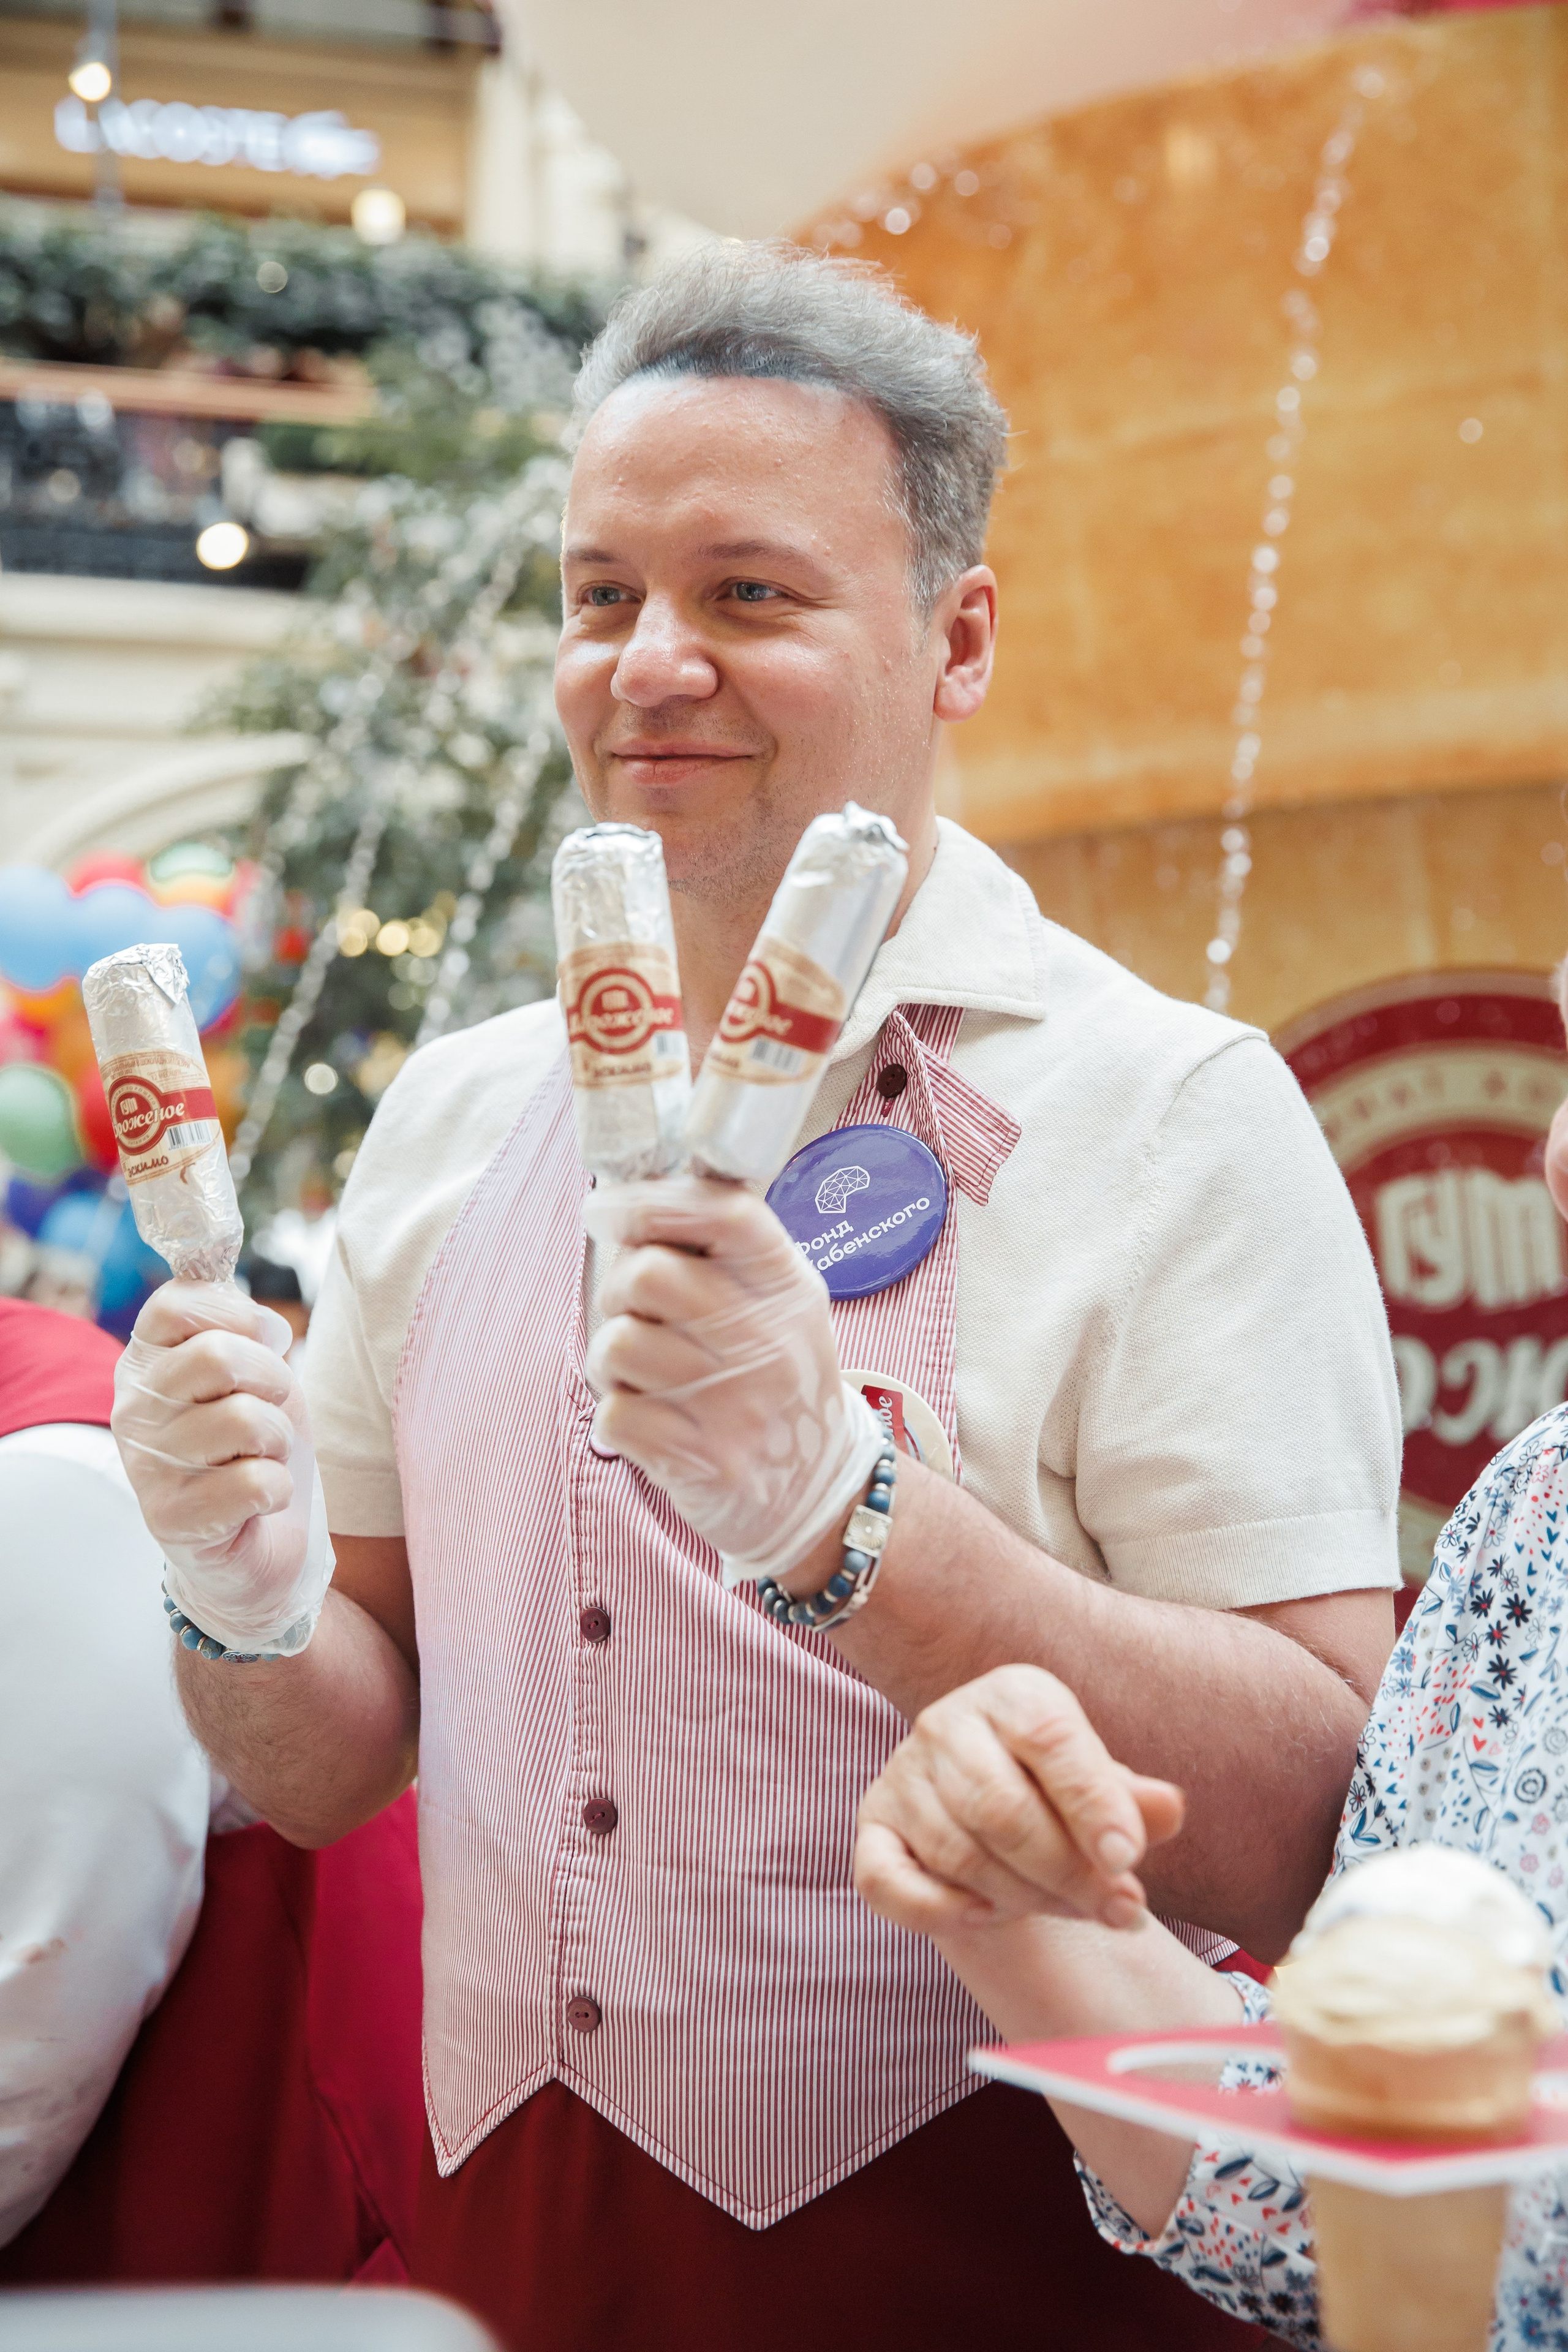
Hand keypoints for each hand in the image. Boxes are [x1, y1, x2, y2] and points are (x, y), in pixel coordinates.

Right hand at [112, 1279, 332, 1655]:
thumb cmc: (254, 1445)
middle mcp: (133, 1407)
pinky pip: (256, 1481)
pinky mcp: (172, 1519)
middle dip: (274, 1380)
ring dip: (280, 1438)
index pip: (177, 1300)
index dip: (240, 1313)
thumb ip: (241, 1325)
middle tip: (274, 1407)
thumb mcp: (253, 1371)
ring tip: (263, 1455)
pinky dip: (278, 1487)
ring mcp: (147, 1465)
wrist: (259, 1541)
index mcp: (145, 1359)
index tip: (267, 1340)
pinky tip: (260, 1498)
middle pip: (220, 1356)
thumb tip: (254, 1304)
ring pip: (247, 1419)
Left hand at [584, 1175, 882, 1583]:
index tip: (609, 1209)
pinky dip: (618, 1416)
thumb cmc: (775, 1381)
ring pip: (618, 1345)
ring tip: (648, 1375)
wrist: (816, 1493)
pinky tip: (654, 1420)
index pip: (724, 1212)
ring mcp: (737, 1405)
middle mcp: (769, 1341)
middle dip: (619, 1287)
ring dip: (613, 1360)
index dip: (651, 1201)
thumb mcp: (778, 1304)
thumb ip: (721, 1250)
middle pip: (650, 1275)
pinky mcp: (702, 1461)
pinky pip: (613, 1414)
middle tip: (635, 1311)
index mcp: (788, 1288)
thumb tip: (625, 1199)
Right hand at [855, 1663, 1183, 1935]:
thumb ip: (1134, 1801)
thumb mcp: (1102, 1785)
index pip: (1050, 1739)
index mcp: (1011, 1695)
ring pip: (957, 1854)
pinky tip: (988, 1916)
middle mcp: (946, 1724)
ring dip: (1022, 1899)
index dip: (1092, 1804)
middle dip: (1066, 1873)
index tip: (1127, 1862)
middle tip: (1116, 1910)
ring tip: (1069, 1911)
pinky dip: (940, 1911)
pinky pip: (889, 1881)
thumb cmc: (1056, 1793)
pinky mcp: (874, 1828)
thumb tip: (1170, 1809)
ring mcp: (902, 1776)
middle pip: (1000, 1808)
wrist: (990, 1805)